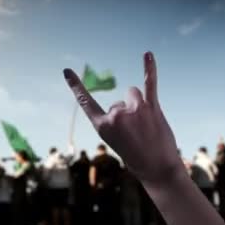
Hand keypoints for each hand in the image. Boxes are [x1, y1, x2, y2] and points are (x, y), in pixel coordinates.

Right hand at [63, 52, 183, 183]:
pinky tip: (147, 54)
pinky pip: (150, 83)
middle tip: (137, 137)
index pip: (86, 102)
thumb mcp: (116, 140)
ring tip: (148, 126)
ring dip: (139, 106)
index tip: (67, 71)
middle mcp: (116, 116)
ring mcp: (134, 110)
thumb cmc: (136, 157)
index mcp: (102, 126)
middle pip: (119, 103)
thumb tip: (128, 101)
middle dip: (128, 116)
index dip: (76, 86)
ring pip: (133, 94)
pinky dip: (149, 68)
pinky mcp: (152, 108)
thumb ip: (117, 119)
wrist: (158, 170)